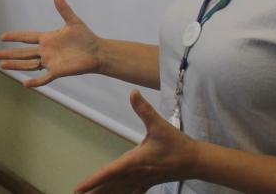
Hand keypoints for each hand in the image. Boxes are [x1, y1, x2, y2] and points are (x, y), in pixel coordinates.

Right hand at [0, 0, 101, 86]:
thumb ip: (63, 8)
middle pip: (23, 52)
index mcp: (47, 38)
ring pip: (28, 64)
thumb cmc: (85, 37)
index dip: (15, 36)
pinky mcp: (57, 71)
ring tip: (2, 65)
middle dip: (9, 53)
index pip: (27, 37)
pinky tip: (25, 83)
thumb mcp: (73, 21)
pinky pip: (44, 78)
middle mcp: (46, 50)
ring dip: (16, 64)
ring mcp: (50, 61)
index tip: (3, 36)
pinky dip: (35, 81)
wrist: (96, 51)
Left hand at [75, 90, 198, 193]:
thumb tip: (133, 92)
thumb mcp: (159, 125)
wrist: (196, 161)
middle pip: (109, 186)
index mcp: (135, 161)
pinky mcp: (148, 182)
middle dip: (93, 192)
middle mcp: (136, 174)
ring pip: (119, 191)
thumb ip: (144, 109)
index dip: (93, 181)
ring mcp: (142, 181)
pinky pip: (131, 192)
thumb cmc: (177, 144)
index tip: (78, 189)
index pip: (109, 172)